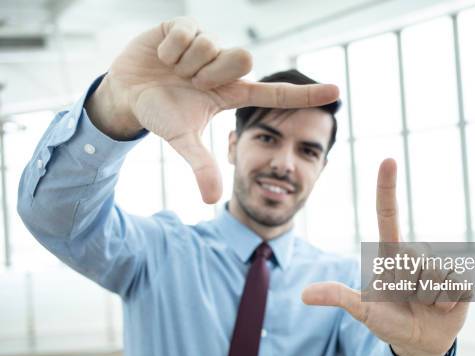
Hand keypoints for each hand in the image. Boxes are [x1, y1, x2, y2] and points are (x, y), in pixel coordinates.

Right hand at [86, 16, 338, 203]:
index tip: (337, 92)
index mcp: (232, 94)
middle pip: (243, 58)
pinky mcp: (185, 27)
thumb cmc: (161, 114)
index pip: (275, 93)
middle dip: (212, 73)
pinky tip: (162, 56)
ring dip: (187, 63)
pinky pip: (187, 33)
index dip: (305, 94)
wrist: (128, 93)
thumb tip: (211, 200)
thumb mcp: (182, 140)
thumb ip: (200, 165)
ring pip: (212, 46)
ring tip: (173, 71)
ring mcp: (207, 45)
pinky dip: (169, 49)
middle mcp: (225, 68)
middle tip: (192, 82)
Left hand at [302, 159, 469, 355]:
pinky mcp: (462, 280)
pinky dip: (448, 303)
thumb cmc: (389, 321)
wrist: (421, 342)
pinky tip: (446, 307)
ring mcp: (440, 266)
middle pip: (413, 261)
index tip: (388, 159)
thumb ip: (340, 299)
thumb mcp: (364, 311)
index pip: (388, 215)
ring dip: (429, 298)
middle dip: (410, 288)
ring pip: (435, 275)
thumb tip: (303, 296)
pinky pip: (456, 285)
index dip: (387, 188)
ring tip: (427, 304)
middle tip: (409, 300)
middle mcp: (416, 254)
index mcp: (392, 255)